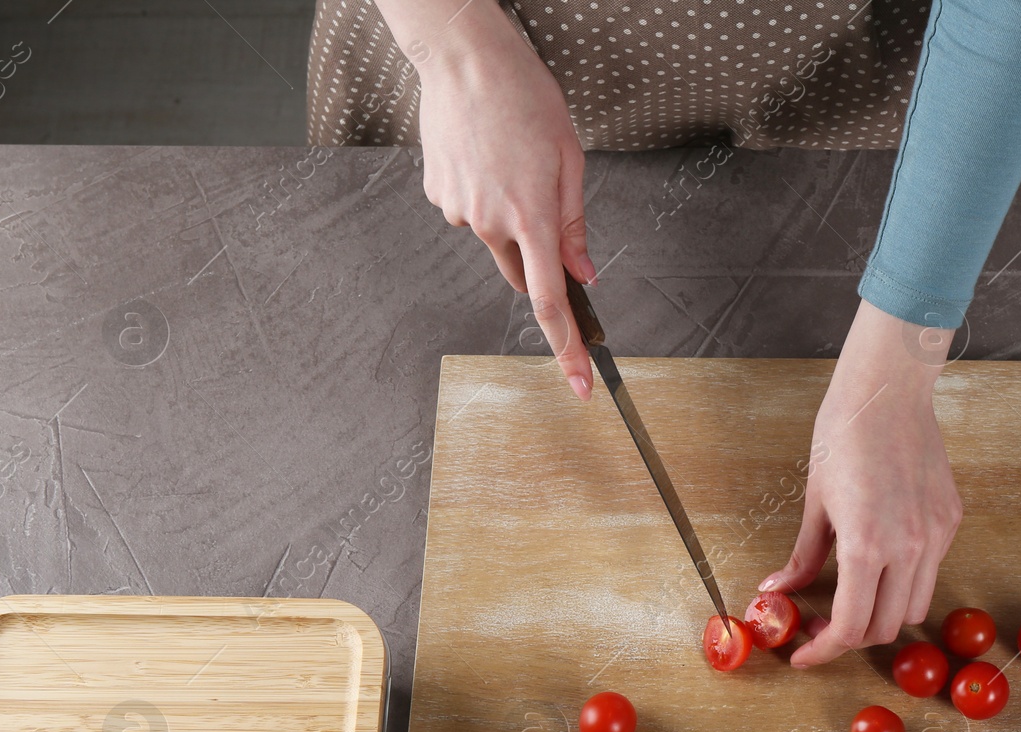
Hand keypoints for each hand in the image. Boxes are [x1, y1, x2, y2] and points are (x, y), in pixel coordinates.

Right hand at [402, 0, 595, 398]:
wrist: (465, 58)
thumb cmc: (525, 98)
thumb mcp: (570, 160)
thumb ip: (576, 225)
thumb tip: (583, 274)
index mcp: (532, 217)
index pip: (551, 303)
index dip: (567, 349)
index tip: (580, 384)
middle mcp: (490, 222)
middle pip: (520, 270)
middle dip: (536, 256)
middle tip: (543, 201)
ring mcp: (459, 209)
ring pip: (494, 236)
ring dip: (508, 214)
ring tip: (510, 158)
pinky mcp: (437, 193)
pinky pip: (470, 210)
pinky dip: (483, 192)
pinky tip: (486, 155)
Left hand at [762, 301, 963, 666]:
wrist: (888, 390)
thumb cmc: (844, 436)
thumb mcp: (814, 502)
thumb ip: (801, 556)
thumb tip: (777, 592)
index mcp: (866, 545)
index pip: (849, 627)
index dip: (823, 651)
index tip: (804, 654)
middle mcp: (909, 547)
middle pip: (883, 628)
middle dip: (849, 637)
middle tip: (821, 625)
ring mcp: (936, 535)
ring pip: (913, 607)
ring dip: (881, 614)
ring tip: (852, 597)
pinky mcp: (951, 521)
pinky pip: (930, 571)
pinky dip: (903, 581)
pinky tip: (880, 561)